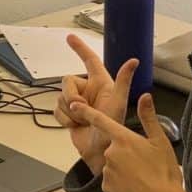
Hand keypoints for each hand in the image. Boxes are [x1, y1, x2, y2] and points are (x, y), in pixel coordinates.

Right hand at [54, 34, 136, 175]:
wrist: (100, 153)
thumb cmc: (113, 130)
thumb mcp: (119, 103)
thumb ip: (123, 81)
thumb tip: (134, 61)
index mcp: (101, 83)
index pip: (90, 60)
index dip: (80, 48)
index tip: (69, 38)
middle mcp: (89, 90)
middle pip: (67, 82)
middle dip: (70, 96)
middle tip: (81, 109)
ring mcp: (78, 103)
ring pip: (60, 97)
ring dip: (69, 112)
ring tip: (83, 121)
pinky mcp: (69, 114)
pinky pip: (56, 110)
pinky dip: (63, 119)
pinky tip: (75, 125)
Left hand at [71, 92, 191, 191]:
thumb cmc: (164, 172)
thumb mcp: (160, 141)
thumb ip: (148, 117)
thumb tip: (145, 96)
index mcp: (123, 139)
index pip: (100, 120)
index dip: (85, 111)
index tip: (74, 105)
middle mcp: (110, 153)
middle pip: (113, 146)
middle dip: (124, 152)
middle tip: (143, 162)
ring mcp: (106, 171)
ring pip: (111, 164)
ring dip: (122, 167)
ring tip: (141, 176)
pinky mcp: (105, 187)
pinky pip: (110, 179)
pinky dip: (119, 181)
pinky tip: (134, 186)